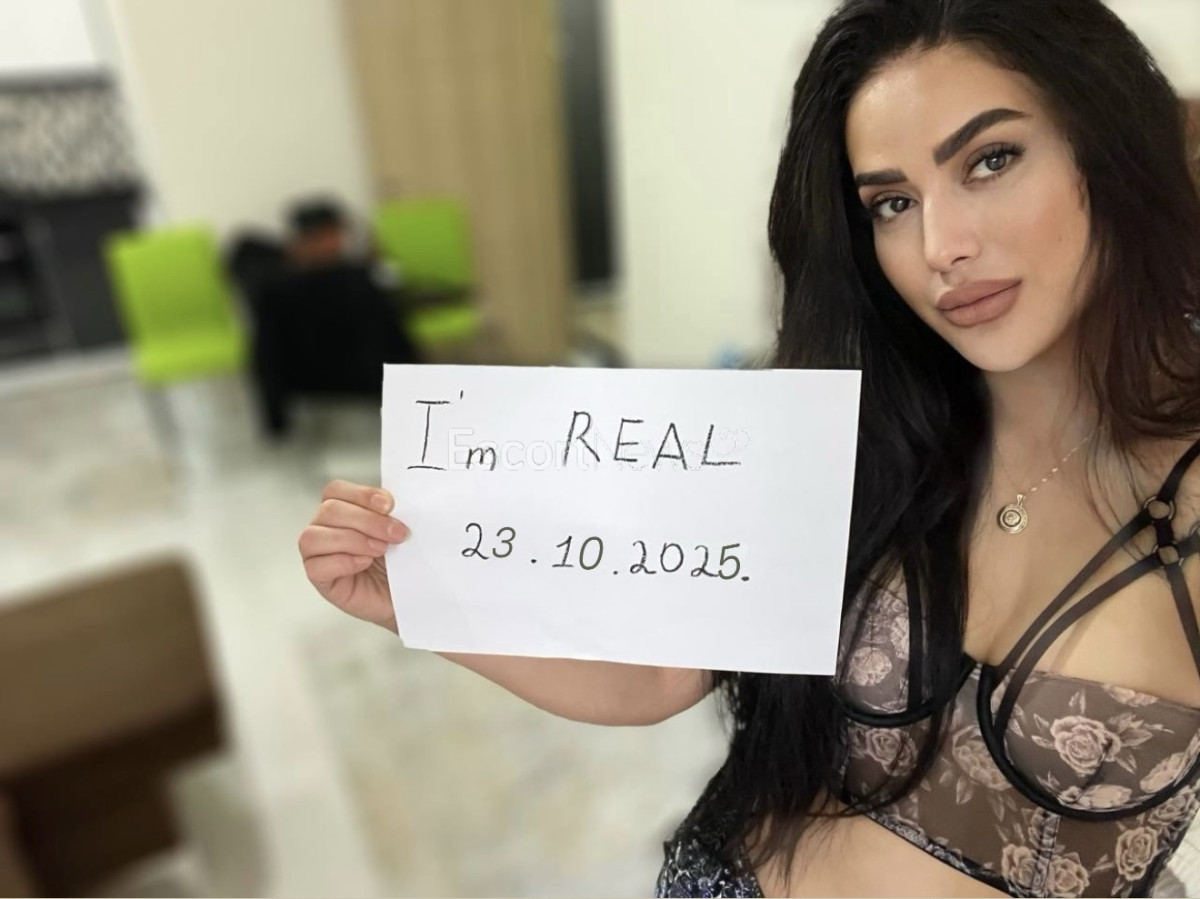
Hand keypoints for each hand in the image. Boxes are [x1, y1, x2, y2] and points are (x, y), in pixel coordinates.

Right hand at [299, 480, 409, 631]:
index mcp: (342, 510)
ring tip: (380, 550)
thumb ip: (390, 513)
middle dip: (368, 520)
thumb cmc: (400, 562)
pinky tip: (364, 564)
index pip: (336, 490)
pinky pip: (316, 566)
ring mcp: (318, 554)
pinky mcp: (320, 579)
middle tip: (396, 533)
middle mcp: (325, 528)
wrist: (408, 595)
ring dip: (354, 540)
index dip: (361, 494)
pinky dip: (343, 562)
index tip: (390, 505)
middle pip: (330, 510)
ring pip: (314, 536)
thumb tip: (395, 502)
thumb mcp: (398, 531)